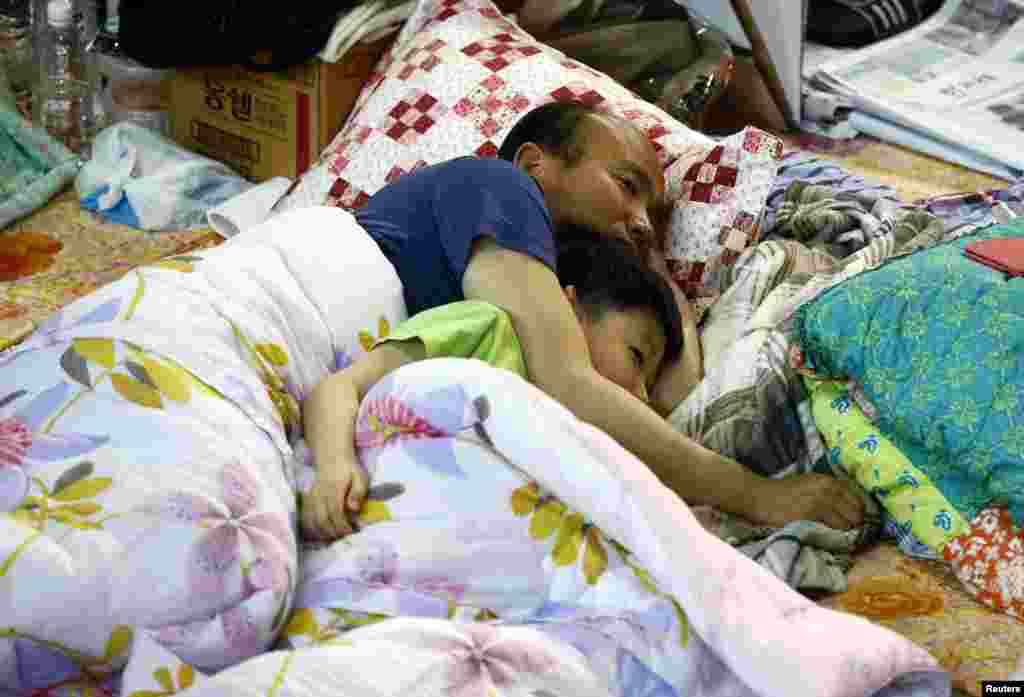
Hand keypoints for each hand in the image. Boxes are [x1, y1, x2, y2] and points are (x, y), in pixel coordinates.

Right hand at [300, 460, 367, 542]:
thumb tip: (353, 508)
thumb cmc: (348, 469)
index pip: (335, 511)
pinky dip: (312, 528)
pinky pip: (305, 517)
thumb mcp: (360, 476)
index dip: (342, 525)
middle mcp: (320, 494)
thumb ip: (358, 491)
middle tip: (344, 536)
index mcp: (334, 489)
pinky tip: (322, 533)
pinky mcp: (307, 500)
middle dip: (333, 532)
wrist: (331, 458)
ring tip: (334, 537)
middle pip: (321, 519)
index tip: (350, 531)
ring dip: (322, 533)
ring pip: (312, 521)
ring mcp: (312, 498)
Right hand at [746, 473, 866, 529]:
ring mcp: (821, 500)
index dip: (857, 513)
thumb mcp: (809, 485)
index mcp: (828, 480)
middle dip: (854, 523)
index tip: (850, 522)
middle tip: (844, 531)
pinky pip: (836, 529)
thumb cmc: (783, 494)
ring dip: (845, 531)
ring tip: (835, 535)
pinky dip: (836, 535)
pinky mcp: (813, 513)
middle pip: (858, 512)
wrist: (760, 497)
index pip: (858, 500)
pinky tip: (827, 535)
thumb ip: (829, 492)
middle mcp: (828, 488)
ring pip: (850, 522)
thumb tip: (850, 509)